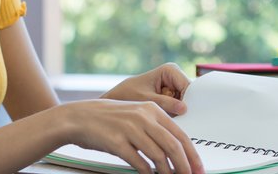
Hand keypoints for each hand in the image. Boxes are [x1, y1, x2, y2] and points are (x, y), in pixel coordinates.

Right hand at [58, 99, 203, 173]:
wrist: (78, 118)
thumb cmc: (106, 119)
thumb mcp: (135, 115)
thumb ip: (155, 127)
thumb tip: (175, 150)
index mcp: (151, 109)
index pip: (181, 134)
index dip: (193, 155)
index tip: (199, 168)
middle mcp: (143, 117)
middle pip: (173, 146)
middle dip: (185, 166)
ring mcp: (130, 129)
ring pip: (159, 156)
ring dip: (167, 172)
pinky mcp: (117, 142)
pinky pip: (139, 162)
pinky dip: (148, 173)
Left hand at [101, 63, 190, 115]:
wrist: (116, 99)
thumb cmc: (127, 94)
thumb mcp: (146, 99)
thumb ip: (165, 103)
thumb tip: (184, 109)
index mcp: (171, 70)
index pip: (188, 86)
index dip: (188, 101)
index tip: (183, 114)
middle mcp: (176, 77)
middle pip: (189, 96)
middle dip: (182, 109)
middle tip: (172, 118)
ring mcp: (175, 88)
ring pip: (185, 105)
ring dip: (177, 114)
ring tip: (163, 117)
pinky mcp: (172, 99)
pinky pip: (178, 110)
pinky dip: (173, 116)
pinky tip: (164, 119)